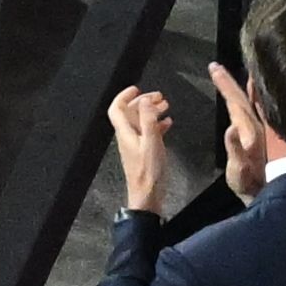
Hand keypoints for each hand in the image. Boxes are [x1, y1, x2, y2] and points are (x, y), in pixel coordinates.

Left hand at [110, 79, 187, 211]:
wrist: (148, 196)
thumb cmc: (149, 172)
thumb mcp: (151, 142)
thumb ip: (148, 120)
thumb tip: (145, 101)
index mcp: (125, 133)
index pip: (117, 109)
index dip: (124, 96)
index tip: (137, 88)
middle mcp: (128, 137)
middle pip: (131, 113)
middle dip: (143, 101)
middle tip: (159, 96)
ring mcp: (135, 145)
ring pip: (141, 122)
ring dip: (151, 112)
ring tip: (166, 106)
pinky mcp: (144, 153)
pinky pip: (148, 133)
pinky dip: (157, 125)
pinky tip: (167, 124)